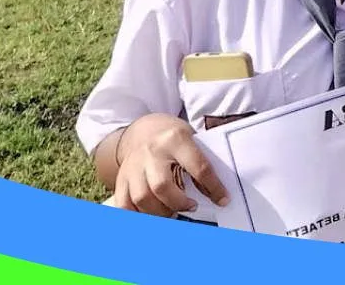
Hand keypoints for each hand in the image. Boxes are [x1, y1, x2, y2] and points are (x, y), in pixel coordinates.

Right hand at [112, 113, 228, 217]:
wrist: (144, 129)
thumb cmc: (173, 137)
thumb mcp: (191, 138)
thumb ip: (200, 161)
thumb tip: (215, 191)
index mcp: (176, 139)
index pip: (198, 167)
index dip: (213, 187)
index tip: (223, 200)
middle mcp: (152, 152)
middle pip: (162, 186)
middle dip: (180, 203)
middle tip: (192, 206)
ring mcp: (133, 165)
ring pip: (142, 198)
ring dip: (161, 212)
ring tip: (173, 211)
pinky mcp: (122, 177)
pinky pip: (125, 204)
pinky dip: (138, 215)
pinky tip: (153, 214)